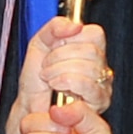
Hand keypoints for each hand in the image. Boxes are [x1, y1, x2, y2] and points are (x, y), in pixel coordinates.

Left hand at [5, 18, 112, 133]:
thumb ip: (54, 27)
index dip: (71, 38)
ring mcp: (102, 83)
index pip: (94, 34)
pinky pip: (89, 85)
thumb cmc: (36, 81)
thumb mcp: (39, 44)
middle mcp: (99, 65)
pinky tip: (58, 87)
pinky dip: (68, 82)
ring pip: (90, 66)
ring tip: (50, 79)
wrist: (30, 109)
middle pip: (91, 50)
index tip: (54, 48)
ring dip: (61, 71)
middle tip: (47, 67)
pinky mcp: (99, 101)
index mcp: (88, 49)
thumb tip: (74, 24)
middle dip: (60, 57)